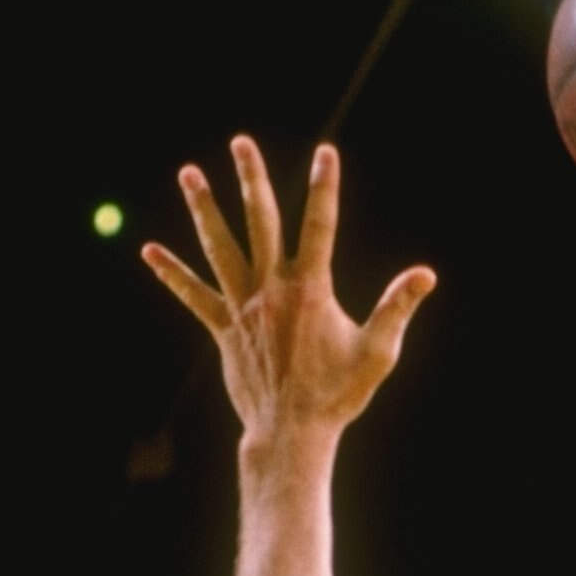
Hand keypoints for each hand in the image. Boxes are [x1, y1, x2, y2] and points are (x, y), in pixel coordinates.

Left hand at [142, 136, 435, 442]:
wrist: (292, 433)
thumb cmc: (338, 395)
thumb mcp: (377, 352)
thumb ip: (397, 308)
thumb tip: (426, 275)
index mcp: (310, 290)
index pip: (321, 227)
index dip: (325, 188)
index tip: (326, 152)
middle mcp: (271, 290)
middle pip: (261, 222)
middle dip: (253, 179)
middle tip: (241, 141)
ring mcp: (243, 308)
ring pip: (220, 247)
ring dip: (204, 208)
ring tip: (189, 172)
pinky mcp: (224, 329)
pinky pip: (195, 295)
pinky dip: (173, 274)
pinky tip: (150, 252)